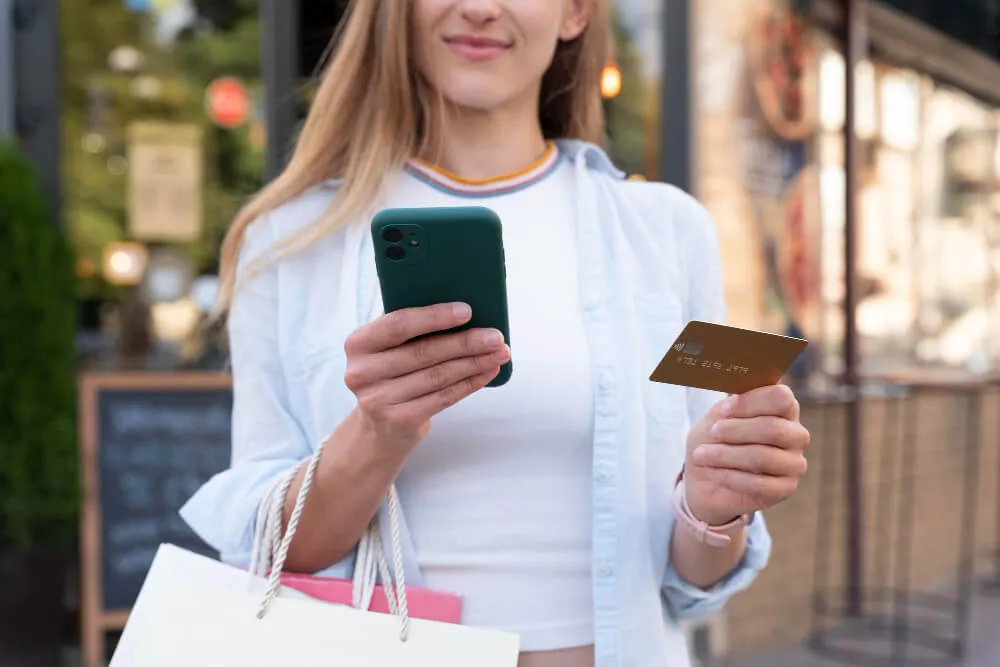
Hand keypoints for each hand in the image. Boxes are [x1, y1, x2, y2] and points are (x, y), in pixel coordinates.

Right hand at [343, 302, 509, 452]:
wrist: (379, 426)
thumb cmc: (392, 372)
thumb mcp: (387, 347)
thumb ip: (410, 327)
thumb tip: (463, 310)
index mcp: (358, 343)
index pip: (398, 325)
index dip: (434, 318)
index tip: (468, 311)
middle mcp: (362, 372)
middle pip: (424, 353)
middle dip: (466, 343)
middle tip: (496, 336)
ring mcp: (378, 400)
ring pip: (438, 376)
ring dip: (474, 363)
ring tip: (499, 353)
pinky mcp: (398, 421)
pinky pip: (443, 398)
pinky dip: (470, 383)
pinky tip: (488, 371)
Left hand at [683, 385, 808, 525]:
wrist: (704, 478)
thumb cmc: (714, 441)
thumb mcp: (716, 418)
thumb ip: (730, 406)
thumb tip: (736, 396)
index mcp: (783, 409)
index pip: (781, 397)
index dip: (750, 402)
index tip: (723, 410)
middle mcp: (795, 435)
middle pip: (774, 428)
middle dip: (737, 430)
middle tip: (712, 432)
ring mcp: (794, 464)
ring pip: (764, 457)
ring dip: (727, 455)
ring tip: (701, 454)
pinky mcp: (784, 489)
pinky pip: (759, 484)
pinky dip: (729, 476)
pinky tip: (712, 471)